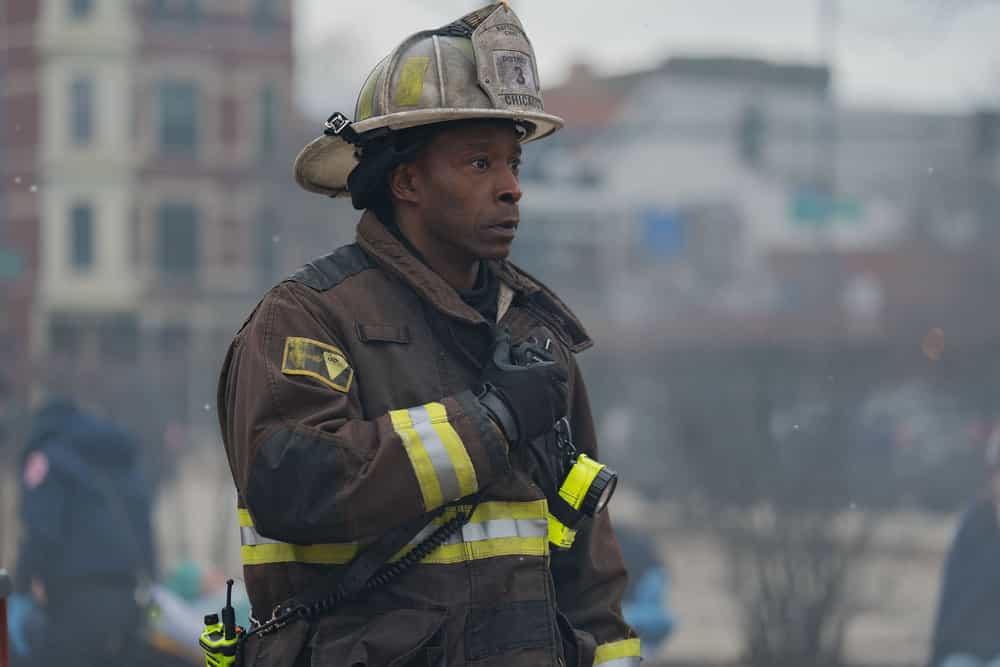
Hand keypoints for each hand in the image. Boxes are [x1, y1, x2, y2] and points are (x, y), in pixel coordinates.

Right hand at [478, 329, 567, 445]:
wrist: (496, 418)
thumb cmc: (497, 388)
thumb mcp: (497, 362)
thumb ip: (502, 343)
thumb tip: (501, 329)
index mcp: (547, 373)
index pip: (559, 369)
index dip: (551, 370)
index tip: (542, 372)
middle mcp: (555, 389)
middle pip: (561, 385)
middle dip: (553, 385)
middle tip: (538, 387)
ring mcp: (554, 408)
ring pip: (560, 401)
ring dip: (552, 399)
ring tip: (537, 400)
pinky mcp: (549, 423)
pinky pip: (554, 416)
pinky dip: (548, 414)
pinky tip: (534, 412)